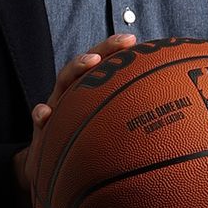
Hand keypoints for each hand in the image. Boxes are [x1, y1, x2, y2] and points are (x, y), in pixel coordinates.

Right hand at [15, 33, 139, 199]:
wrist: (56, 167)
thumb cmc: (91, 144)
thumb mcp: (111, 130)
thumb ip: (129, 120)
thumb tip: (167, 118)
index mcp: (90, 90)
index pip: (104, 63)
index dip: (115, 48)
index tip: (133, 40)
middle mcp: (74, 92)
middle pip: (87, 64)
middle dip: (104, 49)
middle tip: (124, 42)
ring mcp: (57, 106)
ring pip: (63, 82)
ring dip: (76, 69)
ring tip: (92, 62)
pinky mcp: (42, 127)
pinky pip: (39, 117)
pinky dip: (40, 113)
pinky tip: (45, 114)